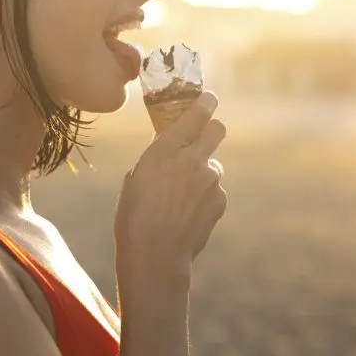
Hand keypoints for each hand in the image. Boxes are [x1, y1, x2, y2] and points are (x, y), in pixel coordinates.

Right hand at [115, 91, 226, 278]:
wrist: (156, 255)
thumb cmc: (134, 218)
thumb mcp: (135, 179)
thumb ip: (156, 157)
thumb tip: (167, 147)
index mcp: (165, 150)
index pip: (197, 113)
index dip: (205, 103)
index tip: (207, 100)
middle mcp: (192, 160)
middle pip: (218, 129)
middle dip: (211, 130)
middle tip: (201, 141)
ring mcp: (210, 180)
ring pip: (214, 165)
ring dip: (203, 173)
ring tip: (182, 198)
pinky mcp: (220, 200)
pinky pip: (215, 190)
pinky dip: (205, 197)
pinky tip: (188, 214)